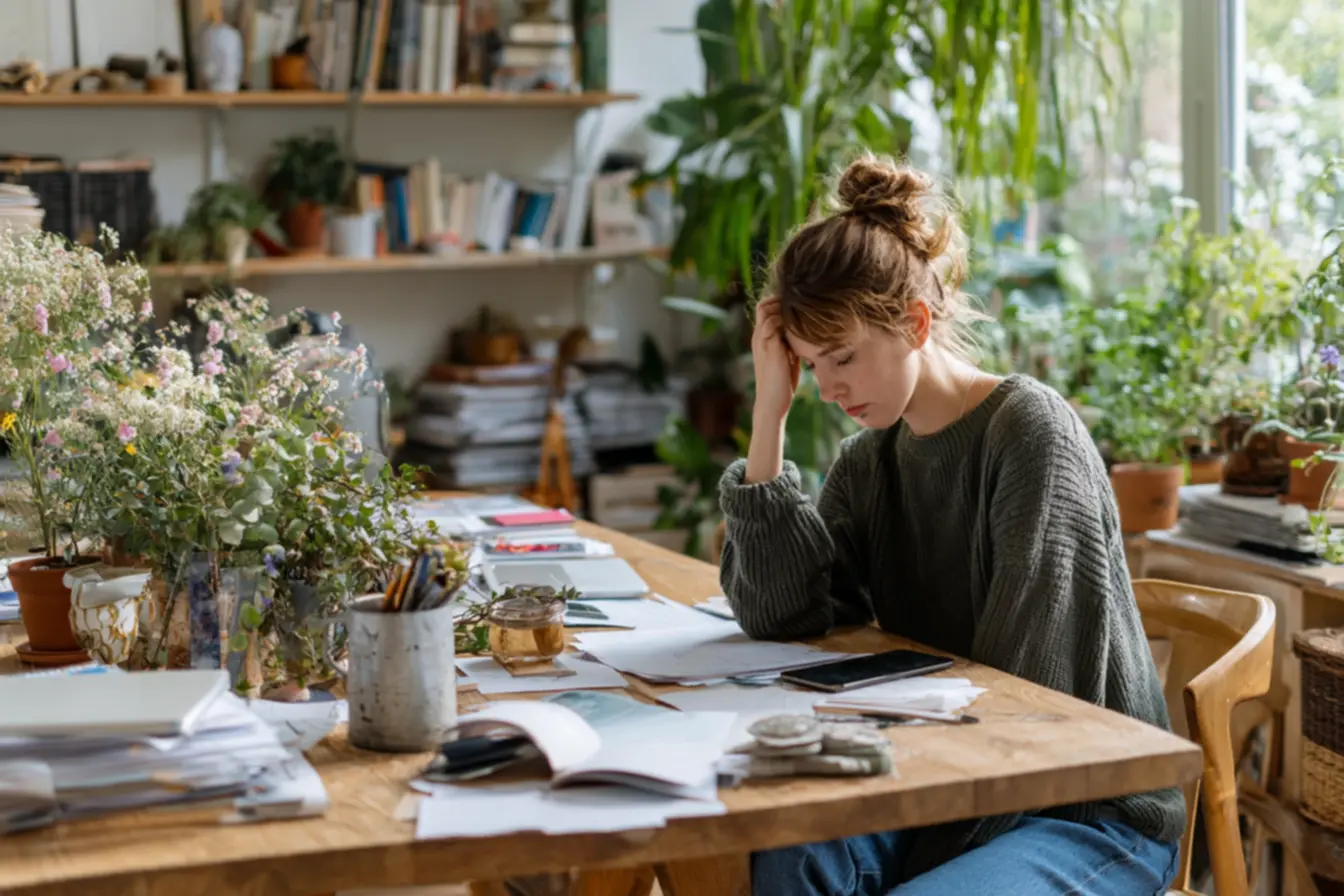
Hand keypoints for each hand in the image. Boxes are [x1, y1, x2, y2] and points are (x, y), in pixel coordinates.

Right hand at [751, 297, 800, 426]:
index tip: (800, 309)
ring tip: (802, 319)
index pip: (765, 309)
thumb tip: (807, 333)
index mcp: (762, 338)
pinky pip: (772, 322)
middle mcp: (759, 336)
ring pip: (765, 309)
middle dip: (781, 303)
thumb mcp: (788, 358)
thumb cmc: (782, 383)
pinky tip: (801, 329)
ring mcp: (762, 340)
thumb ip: (792, 344)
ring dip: (783, 310)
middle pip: (763, 304)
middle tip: (802, 311)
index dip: (780, 305)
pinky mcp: (769, 346)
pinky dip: (786, 320)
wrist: (772, 402)